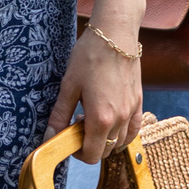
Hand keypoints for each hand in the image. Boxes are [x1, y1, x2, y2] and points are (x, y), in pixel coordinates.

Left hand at [50, 22, 143, 163]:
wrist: (115, 33)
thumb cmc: (90, 56)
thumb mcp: (69, 86)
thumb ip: (59, 115)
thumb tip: (49, 137)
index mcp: (101, 119)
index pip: (92, 155)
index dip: (78, 153)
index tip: (70, 138)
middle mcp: (120, 120)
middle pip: (106, 151)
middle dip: (90, 145)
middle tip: (79, 123)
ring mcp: (132, 112)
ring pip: (120, 142)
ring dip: (106, 139)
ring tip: (94, 117)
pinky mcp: (139, 102)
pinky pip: (134, 129)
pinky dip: (123, 133)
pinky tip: (112, 119)